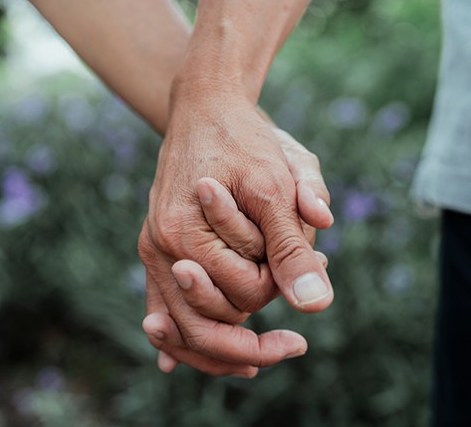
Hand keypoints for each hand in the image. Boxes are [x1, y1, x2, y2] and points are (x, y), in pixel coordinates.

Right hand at [138, 94, 333, 374]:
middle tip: (292, 330)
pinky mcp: (158, 248)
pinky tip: (170, 365)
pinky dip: (175, 334)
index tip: (310, 255)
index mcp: (184, 233)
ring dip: (221, 337)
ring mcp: (153, 250)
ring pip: (183, 323)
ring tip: (258, 347)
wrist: (206, 106)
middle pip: (210, 319)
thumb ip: (292, 247)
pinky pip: (161, 304)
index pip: (245, 294)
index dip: (284, 284)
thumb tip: (317, 306)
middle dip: (255, 326)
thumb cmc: (245, 140)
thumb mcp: (277, 185)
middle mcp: (159, 247)